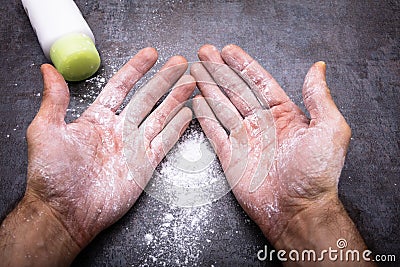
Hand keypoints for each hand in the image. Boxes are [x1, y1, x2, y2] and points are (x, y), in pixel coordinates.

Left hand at [0, 47, 194, 265]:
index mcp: (97, 119)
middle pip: (147, 98)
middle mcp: (119, 130)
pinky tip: (188, 112)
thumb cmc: (52, 175)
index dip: (136, 69)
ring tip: (190, 82)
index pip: (121, 86)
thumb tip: (48, 68)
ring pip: (160, 116)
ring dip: (176, 99)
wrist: (67, 212)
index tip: (151, 54)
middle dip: (164, 79)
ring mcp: (134, 147)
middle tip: (180, 63)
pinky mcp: (146, 164)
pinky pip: (166, 140)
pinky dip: (178, 126)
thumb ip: (54, 99)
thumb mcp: (46, 131)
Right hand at [192, 45, 371, 264]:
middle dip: (219, 70)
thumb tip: (318, 67)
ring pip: (221, 105)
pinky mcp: (230, 156)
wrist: (297, 209)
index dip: (242, 64)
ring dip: (208, 87)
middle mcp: (261, 123)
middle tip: (203, 53)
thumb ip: (318, 97)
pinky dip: (204, 115)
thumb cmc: (315, 173)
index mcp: (284, 114)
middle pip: (234, 90)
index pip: (258, 82)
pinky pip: (214, 131)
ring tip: (195, 70)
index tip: (228, 50)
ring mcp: (244, 139)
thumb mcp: (329, 129)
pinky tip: (196, 101)